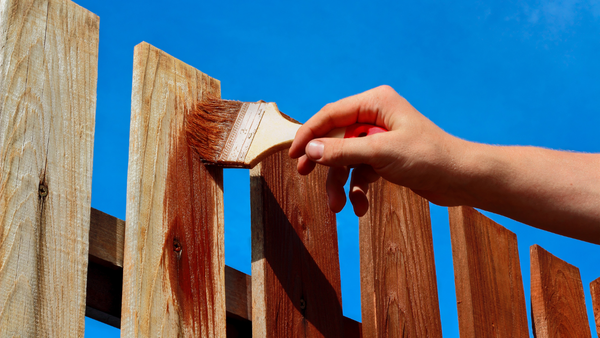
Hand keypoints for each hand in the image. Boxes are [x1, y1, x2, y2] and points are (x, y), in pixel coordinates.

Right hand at [289, 85, 467, 215]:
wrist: (462, 179)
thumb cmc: (429, 157)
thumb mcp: (380, 153)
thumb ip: (343, 150)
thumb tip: (310, 148)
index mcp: (375, 103)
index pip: (331, 115)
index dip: (309, 133)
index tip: (293, 155)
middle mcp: (375, 117)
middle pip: (335, 137)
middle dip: (324, 162)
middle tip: (305, 174)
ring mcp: (380, 138)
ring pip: (347, 159)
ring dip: (340, 183)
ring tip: (337, 207)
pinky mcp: (386, 158)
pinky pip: (361, 172)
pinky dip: (358, 190)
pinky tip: (360, 208)